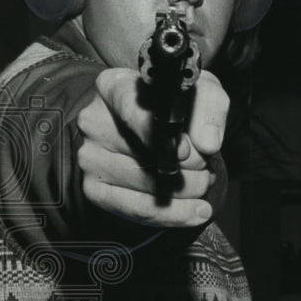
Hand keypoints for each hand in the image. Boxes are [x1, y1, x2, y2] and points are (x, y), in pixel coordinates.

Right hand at [77, 68, 229, 226]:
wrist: (154, 130)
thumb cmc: (176, 106)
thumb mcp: (201, 92)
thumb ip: (210, 108)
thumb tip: (207, 143)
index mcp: (113, 86)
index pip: (131, 108)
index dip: (160, 134)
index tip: (185, 150)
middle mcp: (94, 121)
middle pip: (146, 153)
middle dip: (191, 165)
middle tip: (206, 164)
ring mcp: (90, 157)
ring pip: (148, 185)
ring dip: (189, 189)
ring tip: (203, 180)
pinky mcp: (95, 190)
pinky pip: (139, 211)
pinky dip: (176, 214)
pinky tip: (199, 210)